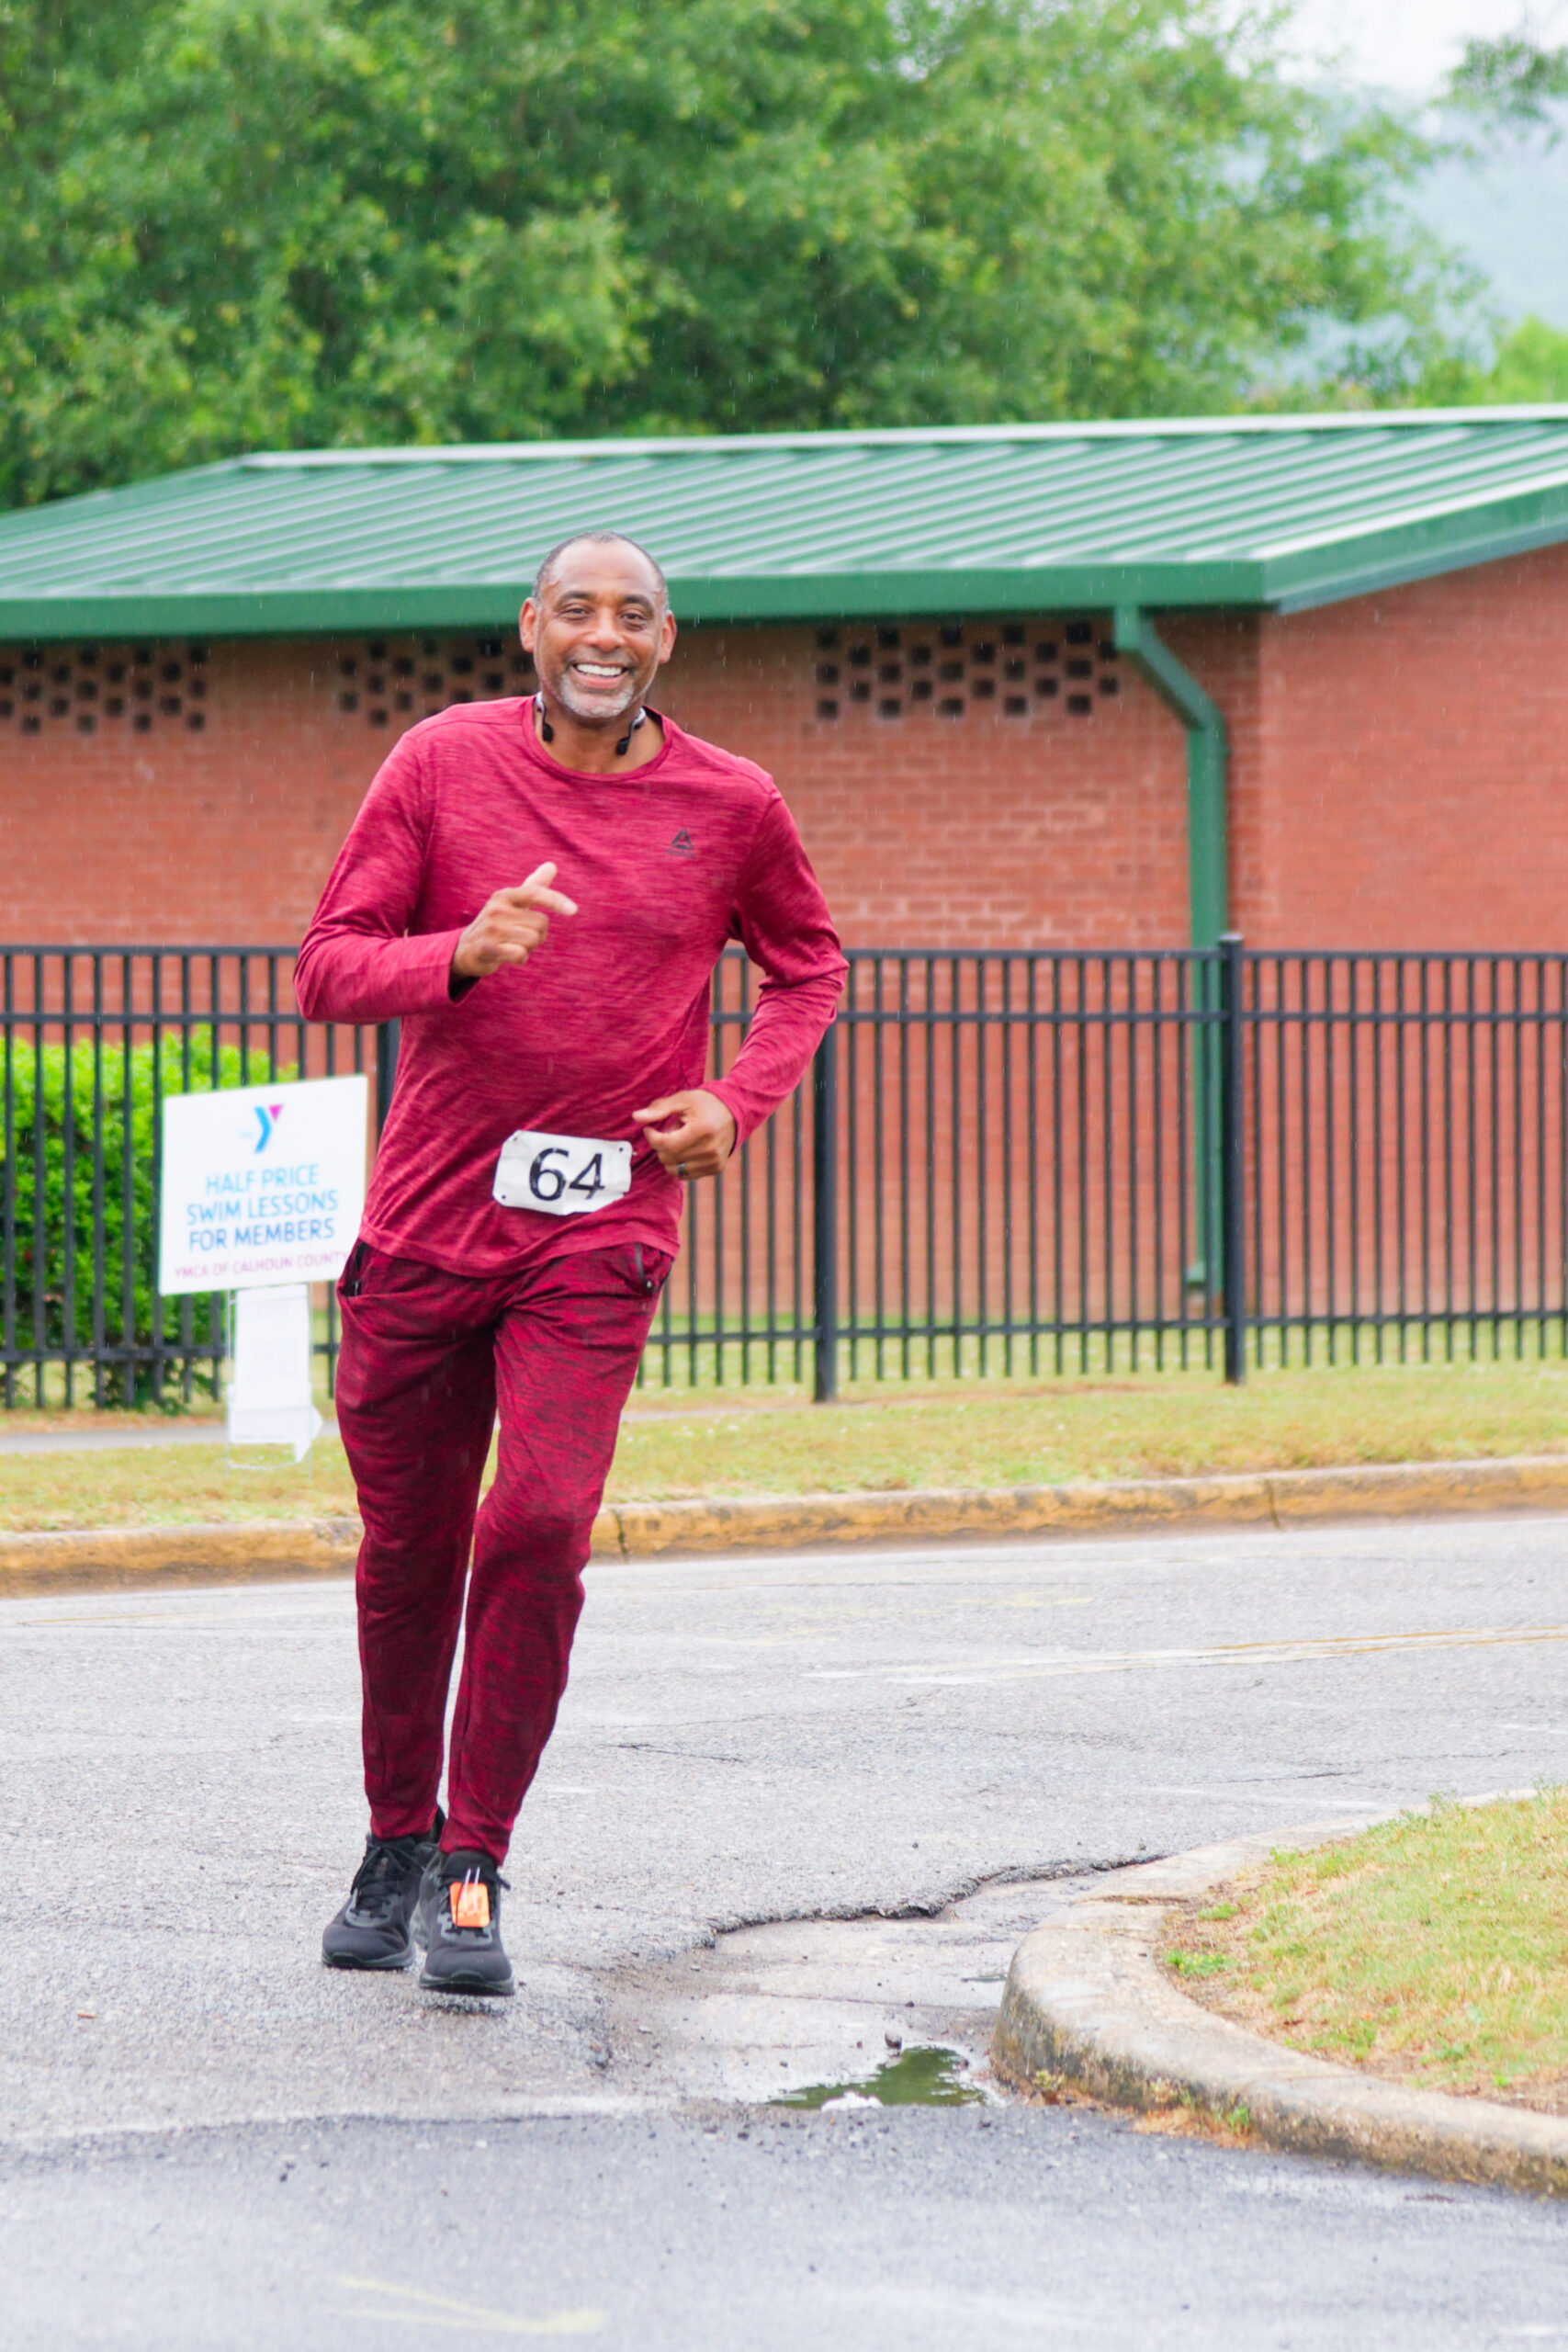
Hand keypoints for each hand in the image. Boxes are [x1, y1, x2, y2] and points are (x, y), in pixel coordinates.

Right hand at [451, 864, 577, 982]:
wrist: (465, 949)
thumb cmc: (497, 924)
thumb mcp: (513, 903)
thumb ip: (534, 886)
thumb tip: (552, 865)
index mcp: (505, 895)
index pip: (536, 893)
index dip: (556, 900)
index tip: (574, 910)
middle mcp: (497, 908)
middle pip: (541, 923)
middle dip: (538, 935)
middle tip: (520, 936)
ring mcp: (490, 928)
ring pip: (533, 940)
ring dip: (529, 948)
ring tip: (513, 945)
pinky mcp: (487, 948)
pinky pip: (521, 954)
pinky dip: (520, 958)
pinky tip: (508, 955)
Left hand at [631, 1088, 736, 1180]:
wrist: (734, 1112)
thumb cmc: (705, 1103)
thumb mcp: (682, 1100)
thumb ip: (658, 1109)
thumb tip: (636, 1117)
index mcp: (702, 1130)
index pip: (666, 1145)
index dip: (652, 1137)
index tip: (649, 1128)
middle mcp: (710, 1150)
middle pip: (668, 1159)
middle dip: (662, 1145)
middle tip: (672, 1130)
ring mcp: (714, 1162)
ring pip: (674, 1170)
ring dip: (671, 1156)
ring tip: (682, 1139)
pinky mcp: (715, 1169)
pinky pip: (685, 1174)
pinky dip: (680, 1163)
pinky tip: (688, 1148)